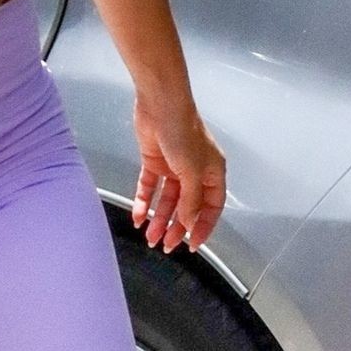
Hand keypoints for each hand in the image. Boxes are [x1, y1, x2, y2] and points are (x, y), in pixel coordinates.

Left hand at [130, 89, 225, 253]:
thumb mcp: (192, 172)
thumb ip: (190, 201)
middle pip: (187, 207)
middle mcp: (195, 171)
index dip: (203, 227)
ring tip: (149, 238)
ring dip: (159, 219)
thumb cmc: (183, 132)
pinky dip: (143, 202)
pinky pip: (149, 187)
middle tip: (166, 246)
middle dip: (176, 228)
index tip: (193, 246)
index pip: (211, 207)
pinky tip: (137, 217)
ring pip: (167, 200)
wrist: (160, 104)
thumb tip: (188, 223)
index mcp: (213, 173)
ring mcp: (174, 167)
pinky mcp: (154, 161)